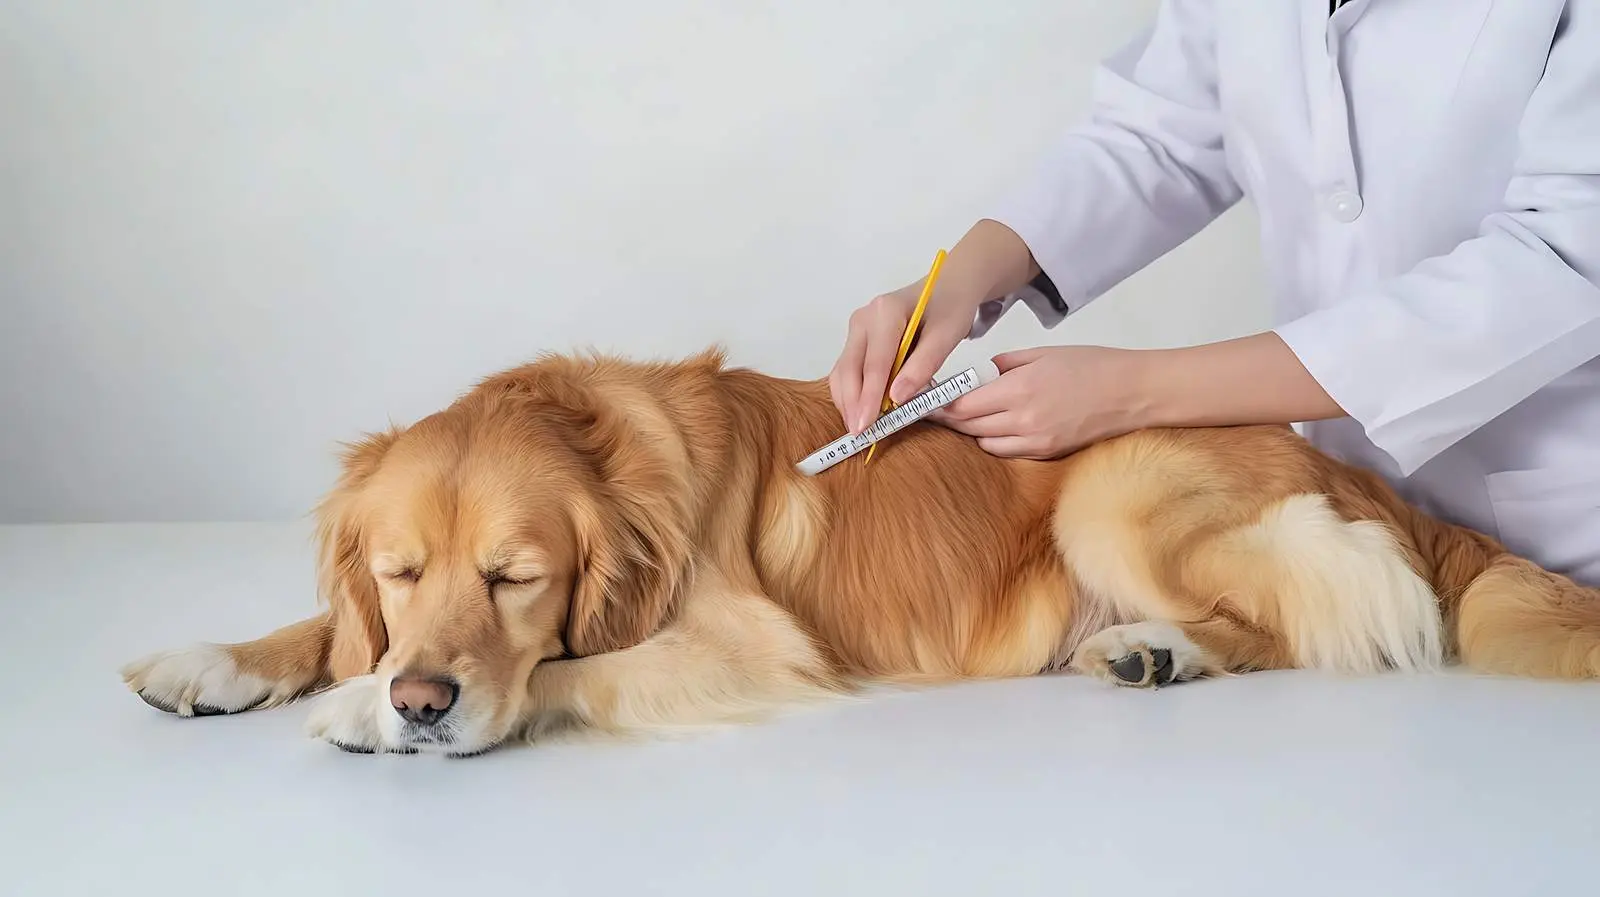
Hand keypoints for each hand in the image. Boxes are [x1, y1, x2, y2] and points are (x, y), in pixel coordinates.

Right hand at [828, 278, 978, 434]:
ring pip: (843, 371)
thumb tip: (898, 397)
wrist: (948, 287)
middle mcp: (864, 318)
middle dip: (852, 404)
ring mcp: (857, 328)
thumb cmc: (950, 308)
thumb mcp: (947, 335)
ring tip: (860, 429)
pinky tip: (862, 412)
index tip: (867, 425)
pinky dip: (853, 393)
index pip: (874, 363)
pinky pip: (848, 370)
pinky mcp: (857, 340)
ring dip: (848, 401)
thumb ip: (923, 365)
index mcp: (886, 312)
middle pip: (849, 368)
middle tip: (859, 435)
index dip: (870, 397)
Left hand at [930, 345, 1150, 458]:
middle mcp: (1024, 420)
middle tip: (929, 408)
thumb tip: (980, 374)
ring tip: (963, 416)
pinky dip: (994, 440)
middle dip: (946, 417)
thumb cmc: (1093, 366)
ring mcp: (1036, 441)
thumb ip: (1005, 365)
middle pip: (967, 425)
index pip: (963, 403)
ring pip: (984, 442)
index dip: (938, 402)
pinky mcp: (1047, 454)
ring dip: (970, 430)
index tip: (923, 397)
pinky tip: (993, 427)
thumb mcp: (1044, 353)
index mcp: (1020, 389)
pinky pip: (1007, 451)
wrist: (1134, 393)